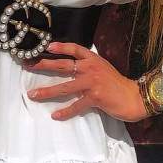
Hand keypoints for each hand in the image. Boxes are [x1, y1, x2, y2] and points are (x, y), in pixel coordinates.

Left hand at [22, 41, 147, 121]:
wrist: (134, 97)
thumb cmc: (116, 84)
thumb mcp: (103, 68)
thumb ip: (88, 65)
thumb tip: (71, 67)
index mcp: (93, 59)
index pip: (74, 49)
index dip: (60, 47)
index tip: (46, 46)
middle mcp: (91, 68)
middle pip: (63, 65)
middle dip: (44, 65)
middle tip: (28, 65)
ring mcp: (92, 82)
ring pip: (65, 86)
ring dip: (47, 91)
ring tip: (33, 95)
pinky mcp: (94, 98)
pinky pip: (76, 105)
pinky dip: (65, 111)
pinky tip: (55, 115)